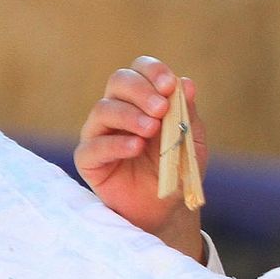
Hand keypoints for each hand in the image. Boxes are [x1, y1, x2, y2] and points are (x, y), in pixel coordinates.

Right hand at [75, 56, 207, 262]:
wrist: (167, 207)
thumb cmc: (177, 169)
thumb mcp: (191, 141)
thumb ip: (187, 113)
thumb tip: (186, 82)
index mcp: (142, 100)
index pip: (139, 70)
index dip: (152, 71)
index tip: (169, 85)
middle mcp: (117, 110)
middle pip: (118, 82)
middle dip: (141, 91)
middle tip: (161, 108)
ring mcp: (99, 132)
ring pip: (104, 109)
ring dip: (130, 116)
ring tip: (151, 130)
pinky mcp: (89, 159)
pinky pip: (94, 146)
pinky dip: (116, 144)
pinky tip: (136, 147)